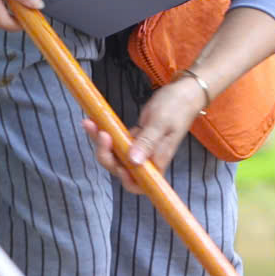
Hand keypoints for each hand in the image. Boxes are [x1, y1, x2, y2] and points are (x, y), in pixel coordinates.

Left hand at [88, 77, 201, 192]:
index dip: (125, 179)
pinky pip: (117, 141)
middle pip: (121, 168)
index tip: (117, 163)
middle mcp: (147, 159)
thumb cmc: (177, 106)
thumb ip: (147, 142)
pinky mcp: (135, 138)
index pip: (140, 183)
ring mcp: (140, 149)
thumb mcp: (161, 122)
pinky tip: (94, 122)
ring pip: (115, 154)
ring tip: (90, 123)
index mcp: (157, 160)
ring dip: (100, 143)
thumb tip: (134, 162)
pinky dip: (104, 133)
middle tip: (100, 133)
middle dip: (106, 154)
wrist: (184, 92)